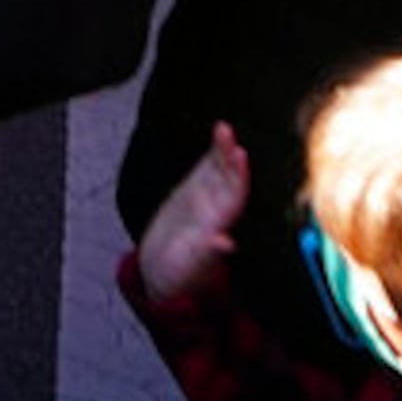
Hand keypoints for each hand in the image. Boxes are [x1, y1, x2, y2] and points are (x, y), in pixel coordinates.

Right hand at [135, 123, 249, 306]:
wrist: (162, 270)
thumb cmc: (180, 273)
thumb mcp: (192, 265)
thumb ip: (209, 252)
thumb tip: (227, 243)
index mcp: (219, 224)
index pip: (234, 195)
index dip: (238, 175)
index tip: (239, 155)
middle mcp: (216, 209)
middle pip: (228, 178)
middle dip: (229, 156)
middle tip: (227, 133)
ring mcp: (205, 199)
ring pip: (218, 170)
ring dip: (223, 149)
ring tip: (223, 127)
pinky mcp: (191, 193)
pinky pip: (206, 170)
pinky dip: (212, 153)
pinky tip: (218, 135)